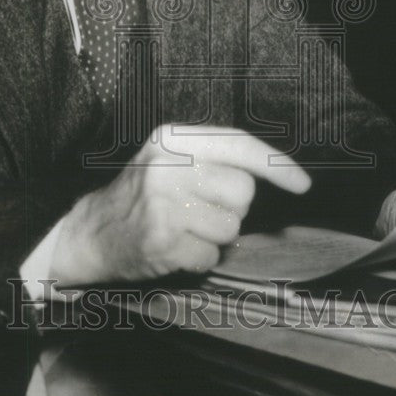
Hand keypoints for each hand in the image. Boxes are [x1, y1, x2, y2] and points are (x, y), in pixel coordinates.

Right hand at [50, 125, 310, 286]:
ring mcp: (163, 203)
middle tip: (199, 208)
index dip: (276, 165)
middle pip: (243, 191)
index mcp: (172, 138)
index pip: (239, 144)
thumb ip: (215, 158)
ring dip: (215, 236)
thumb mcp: (170, 158)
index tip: (303, 184)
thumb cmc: (144, 194)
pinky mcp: (161, 239)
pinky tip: (174, 247)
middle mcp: (167, 165)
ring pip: (232, 227)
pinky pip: (212, 255)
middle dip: (232, 207)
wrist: (92, 232)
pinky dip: (199, 258)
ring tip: (184, 228)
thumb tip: (280, 174)